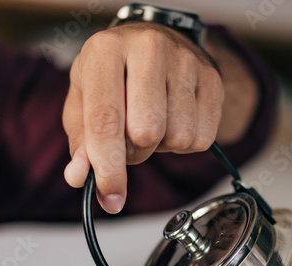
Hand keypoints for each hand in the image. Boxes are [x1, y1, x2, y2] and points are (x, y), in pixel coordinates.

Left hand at [63, 24, 224, 213]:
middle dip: (136, 151)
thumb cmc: (114, 76)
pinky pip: (201, 139)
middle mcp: (148, 48)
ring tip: (154, 123)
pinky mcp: (212, 78)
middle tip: (130, 137)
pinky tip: (174, 120)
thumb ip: (81, 143)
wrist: (158, 43)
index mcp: (105, 50)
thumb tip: (79, 177)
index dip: (108, 168)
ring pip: (177, 138)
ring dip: (162, 146)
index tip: (111, 197)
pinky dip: (185, 143)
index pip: (106, 121)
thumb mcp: (84, 101)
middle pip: (145, 133)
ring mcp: (185, 61)